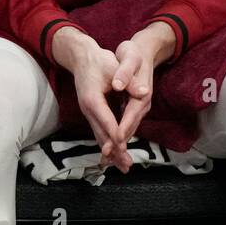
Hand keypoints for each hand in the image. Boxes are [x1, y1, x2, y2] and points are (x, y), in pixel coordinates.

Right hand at [53, 28, 130, 170]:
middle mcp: (89, 109)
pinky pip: (100, 132)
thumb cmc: (100, 61)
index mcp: (93, 99)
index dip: (114, 132)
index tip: (122, 145)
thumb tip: (144, 91)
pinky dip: (108, 144)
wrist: (81, 57)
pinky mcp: (92, 114)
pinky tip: (114, 156)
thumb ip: (129, 80)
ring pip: (101, 136)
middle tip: (125, 166)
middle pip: (102, 134)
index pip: (106, 119)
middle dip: (114, 150)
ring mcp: (89, 113)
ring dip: (112, 152)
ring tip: (123, 167)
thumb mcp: (114, 66)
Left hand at [111, 23, 173, 149]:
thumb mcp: (130, 58)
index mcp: (141, 95)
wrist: (144, 50)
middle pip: (130, 128)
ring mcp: (138, 107)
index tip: (114, 143)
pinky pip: (125, 125)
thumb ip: (125, 73)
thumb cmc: (135, 53)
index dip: (121, 130)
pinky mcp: (133, 107)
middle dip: (120, 144)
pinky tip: (109, 146)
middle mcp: (142, 104)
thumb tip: (120, 85)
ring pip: (128, 129)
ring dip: (119, 145)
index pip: (130, 116)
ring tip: (109, 160)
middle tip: (109, 159)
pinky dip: (118, 137)